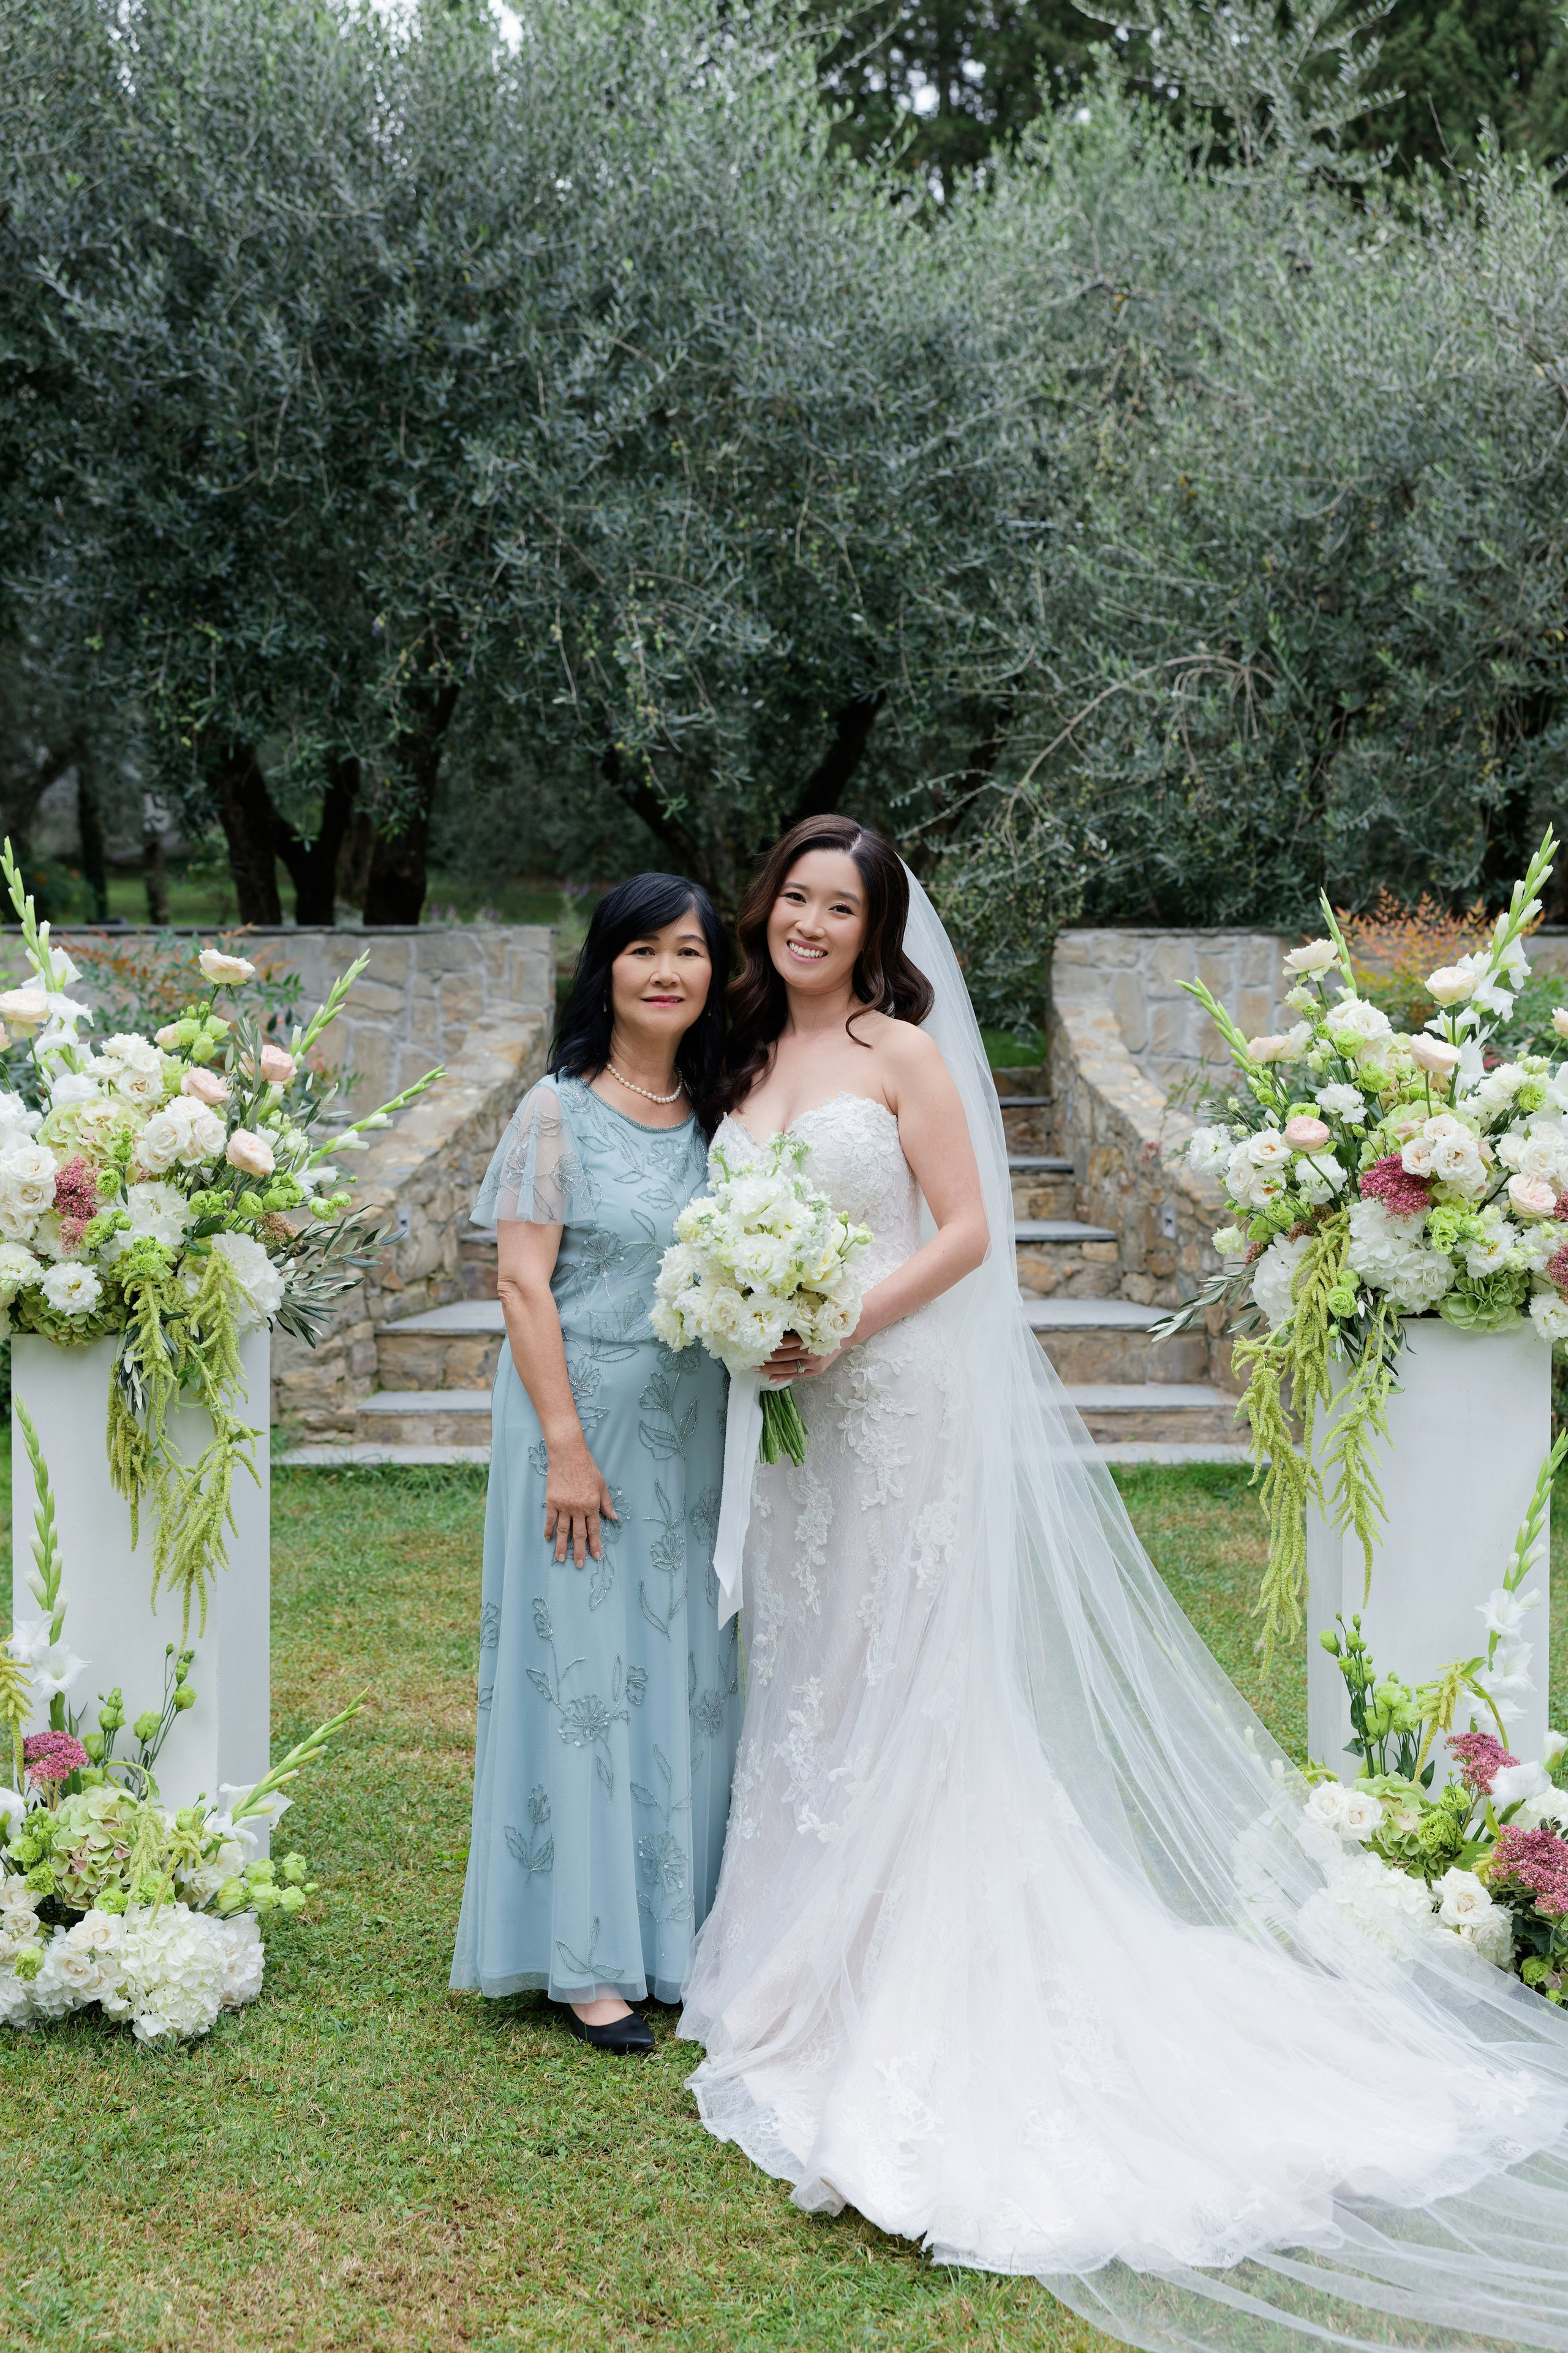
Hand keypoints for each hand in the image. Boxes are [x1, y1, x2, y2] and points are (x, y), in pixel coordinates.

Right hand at [543, 1438, 616, 1564]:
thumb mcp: (601, 1485)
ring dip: (563, 1546)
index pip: (594, 1529)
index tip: (596, 1557)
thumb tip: (614, 1518)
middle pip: (579, 1534)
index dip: (595, 1544)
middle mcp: (578, 1508)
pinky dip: (549, 1530)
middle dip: (580, 1551)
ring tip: (562, 1559)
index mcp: (592, 1505)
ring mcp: (564, 1506)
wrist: (568, 1454)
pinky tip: (548, 1539)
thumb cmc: (587, 1467)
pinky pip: (550, 1520)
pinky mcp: (552, 1501)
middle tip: (579, 1565)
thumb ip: (607, 1503)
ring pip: (564, 1531)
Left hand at [763, 1331, 843, 1383]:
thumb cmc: (824, 1328)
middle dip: (767, 1358)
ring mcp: (814, 1362)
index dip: (771, 1346)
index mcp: (808, 1336)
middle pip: (784, 1356)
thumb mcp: (811, 1324)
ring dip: (771, 1368)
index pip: (785, 1343)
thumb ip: (796, 1328)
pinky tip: (771, 1379)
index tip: (757, 1346)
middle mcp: (811, 1350)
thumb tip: (773, 1330)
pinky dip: (783, 1377)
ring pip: (788, 1366)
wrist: (844, 1337)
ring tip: (757, 1368)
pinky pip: (797, 1375)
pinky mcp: (816, 1370)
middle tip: (752, 1359)